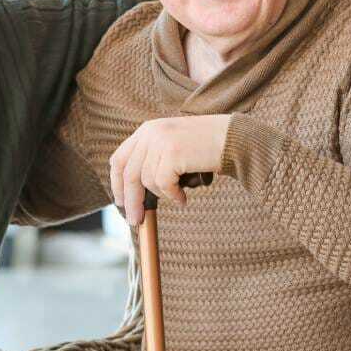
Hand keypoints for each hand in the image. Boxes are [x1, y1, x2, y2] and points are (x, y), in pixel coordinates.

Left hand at [109, 115, 230, 224]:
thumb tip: (135, 194)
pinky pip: (163, 184)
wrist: (233, 138)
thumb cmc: (206, 148)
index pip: (119, 159)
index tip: (121, 202)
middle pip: (129, 174)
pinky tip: (183, 197)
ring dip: (162, 196)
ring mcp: (160, 141)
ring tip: (179, 197)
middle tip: (135, 220)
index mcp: (147, 130)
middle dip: (131, 201)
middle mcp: (150, 132)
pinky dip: (173, 195)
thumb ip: (153, 160)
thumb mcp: (172, 147)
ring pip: (147, 182)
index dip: (116, 184)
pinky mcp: (172, 152)